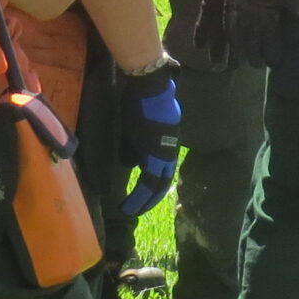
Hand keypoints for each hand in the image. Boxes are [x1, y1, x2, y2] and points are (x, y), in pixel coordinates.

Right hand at [116, 60, 182, 219]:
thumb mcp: (140, 127)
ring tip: (131, 212)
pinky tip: (129, 204)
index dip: (153, 187)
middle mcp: (169, 150)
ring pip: (158, 184)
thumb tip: (132, 163)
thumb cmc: (142, 101)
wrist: (150, 87)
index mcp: (166, 144)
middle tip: (136, 210)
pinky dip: (140, 194)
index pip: (163, 171)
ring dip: (144, 201)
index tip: (143, 198)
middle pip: (163, 182)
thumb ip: (137, 146)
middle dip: (149, 199)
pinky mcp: (156, 152)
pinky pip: (149, 179)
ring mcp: (165, 152)